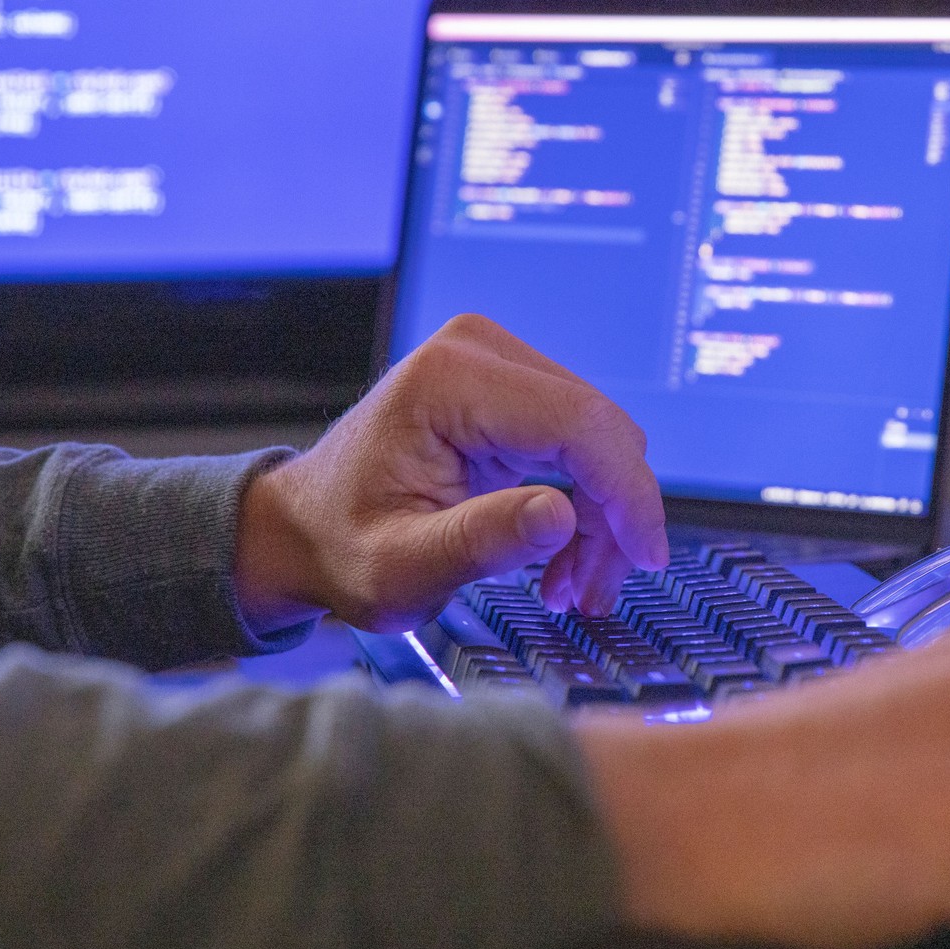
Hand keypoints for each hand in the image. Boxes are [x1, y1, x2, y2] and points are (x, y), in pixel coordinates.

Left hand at [232, 314, 668, 634]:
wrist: (303, 530)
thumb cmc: (339, 546)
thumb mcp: (401, 567)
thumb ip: (481, 541)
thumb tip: (562, 516)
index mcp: (449, 380)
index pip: (578, 423)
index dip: (627, 492)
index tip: (646, 555)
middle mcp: (480, 354)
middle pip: (599, 431)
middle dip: (612, 519)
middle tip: (588, 594)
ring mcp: (499, 367)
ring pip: (601, 442)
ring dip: (600, 520)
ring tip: (567, 587)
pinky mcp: (513, 393)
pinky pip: (582, 446)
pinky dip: (585, 506)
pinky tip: (558, 557)